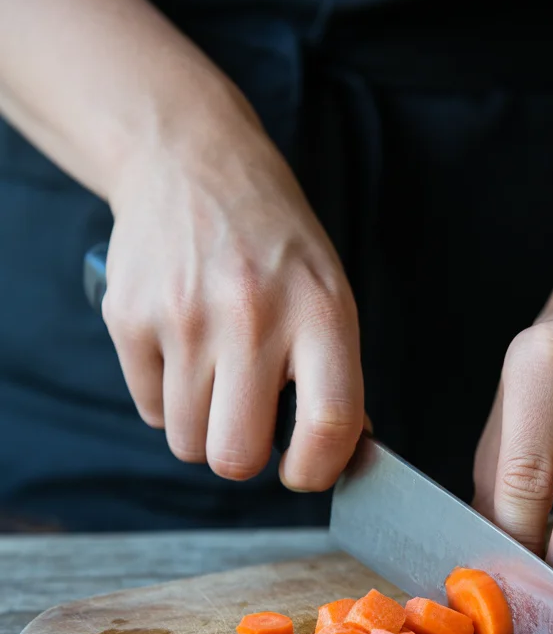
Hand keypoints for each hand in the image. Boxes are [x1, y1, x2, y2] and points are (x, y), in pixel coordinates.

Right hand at [102, 87, 363, 489]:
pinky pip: (151, 409)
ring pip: (189, 443)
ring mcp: (184, 318)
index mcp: (318, 313)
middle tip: (250, 424)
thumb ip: (336, 372)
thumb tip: (341, 451)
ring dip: (204, 428)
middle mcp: (252, 317)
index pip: (329, 422)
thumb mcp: (328, 291)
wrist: (192, 163)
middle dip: (244, 455)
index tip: (303, 470)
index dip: (317, 468)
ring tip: (217, 377)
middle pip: (236, 456)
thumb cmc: (273, 242)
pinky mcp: (130, 317)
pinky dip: (168, 398)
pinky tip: (184, 351)